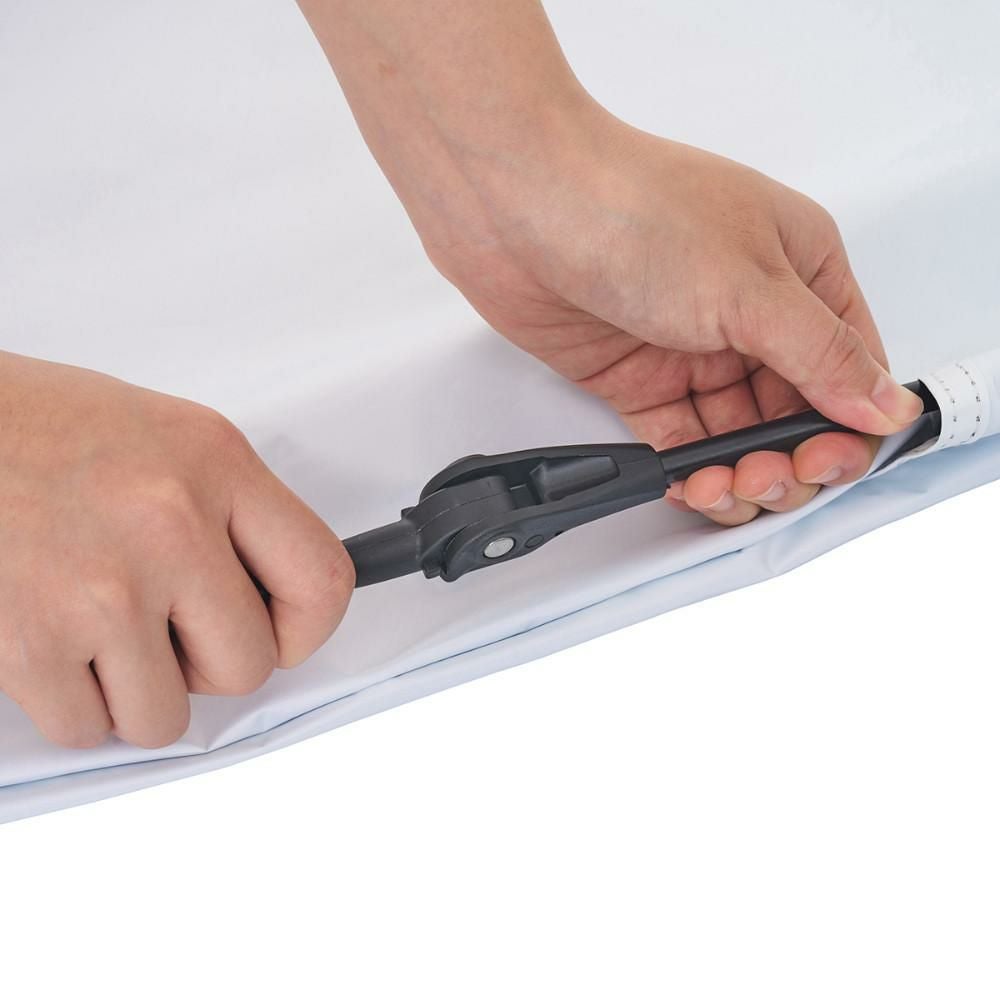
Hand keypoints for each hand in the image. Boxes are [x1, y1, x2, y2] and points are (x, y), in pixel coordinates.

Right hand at [0, 352, 353, 748]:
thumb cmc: (36, 427)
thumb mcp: (164, 437)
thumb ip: (229, 510)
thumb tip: (272, 590)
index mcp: (216, 463)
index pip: (321, 579)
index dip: (305, 627)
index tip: (279, 632)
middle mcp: (172, 525)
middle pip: (248, 665)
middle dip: (209, 666)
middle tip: (167, 631)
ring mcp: (104, 589)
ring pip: (166, 718)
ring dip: (138, 694)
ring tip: (102, 636)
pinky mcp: (33, 642)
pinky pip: (88, 728)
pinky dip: (74, 706)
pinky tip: (57, 646)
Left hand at [300, 0, 923, 525]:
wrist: (517, 208)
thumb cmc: (631, 211)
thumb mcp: (749, 285)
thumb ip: (820, 356)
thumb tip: (886, 406)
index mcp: (802, 272)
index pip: (852, 368)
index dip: (849, 427)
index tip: (826, 462)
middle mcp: (754, 314)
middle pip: (798, 413)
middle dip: (792, 459)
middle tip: (769, 477)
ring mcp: (696, 351)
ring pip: (741, 437)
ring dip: (742, 476)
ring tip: (724, 485)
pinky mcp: (644, 382)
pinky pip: (685, 442)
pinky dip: (694, 473)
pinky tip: (693, 486)